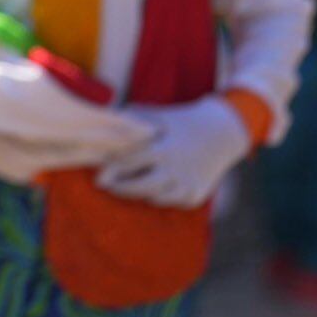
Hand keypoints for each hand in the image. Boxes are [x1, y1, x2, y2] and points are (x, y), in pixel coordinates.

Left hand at [94, 97, 250, 208]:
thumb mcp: (154, 114)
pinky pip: (168, 202)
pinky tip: (146, 189)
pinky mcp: (194, 196)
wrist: (220, 133)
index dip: (110, 169)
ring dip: (133, 193)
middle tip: (101, 184)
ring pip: (152, 197)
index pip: (131, 161)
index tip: (96, 174)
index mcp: (164, 147)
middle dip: (118, 187)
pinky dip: (155, 197)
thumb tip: (97, 122)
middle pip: (139, 186)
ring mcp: (186, 184)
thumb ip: (128, 120)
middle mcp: (176, 168)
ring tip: (119, 187)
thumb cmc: (177, 121)